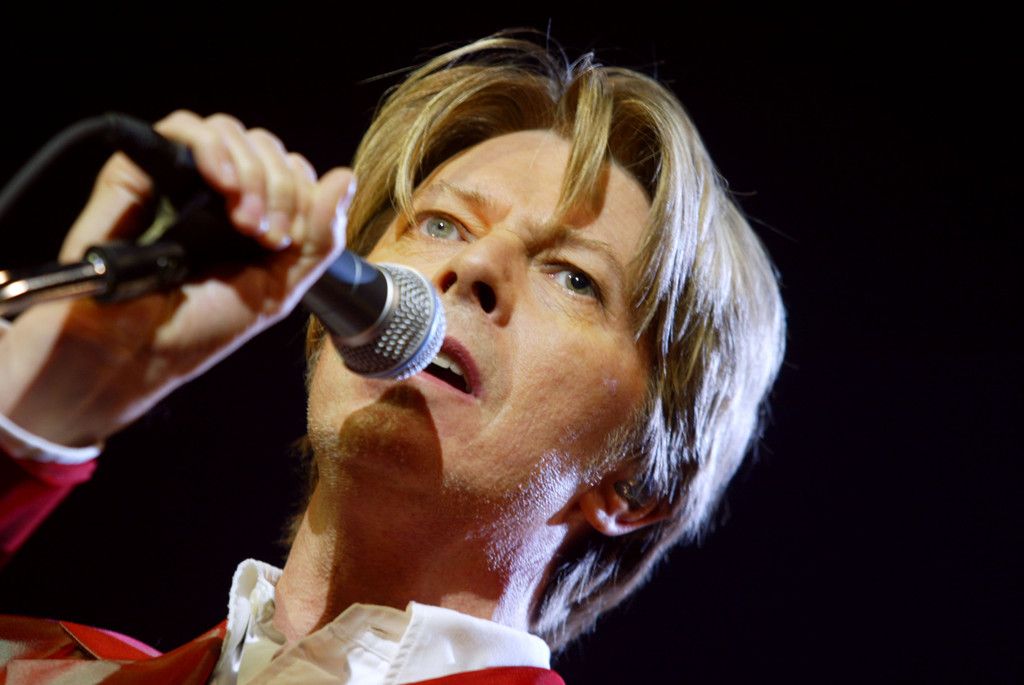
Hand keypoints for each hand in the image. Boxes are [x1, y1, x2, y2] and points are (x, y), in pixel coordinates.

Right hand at [0, 111, 354, 446]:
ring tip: (244, 221)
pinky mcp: (137, 172)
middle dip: (279, 188)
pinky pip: (180, 129)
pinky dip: (212, 146)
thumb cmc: (199, 329)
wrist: (133, 353)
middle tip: (266, 235)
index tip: (284, 240)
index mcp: (252, 217)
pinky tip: (221, 182)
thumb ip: (318, 239)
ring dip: (252, 171)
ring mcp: (177, 179)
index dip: (300, 194)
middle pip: (265, 147)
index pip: (291, 171)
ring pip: (229, 132)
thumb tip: (344, 178)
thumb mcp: (277, 290)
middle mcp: (216, 193)